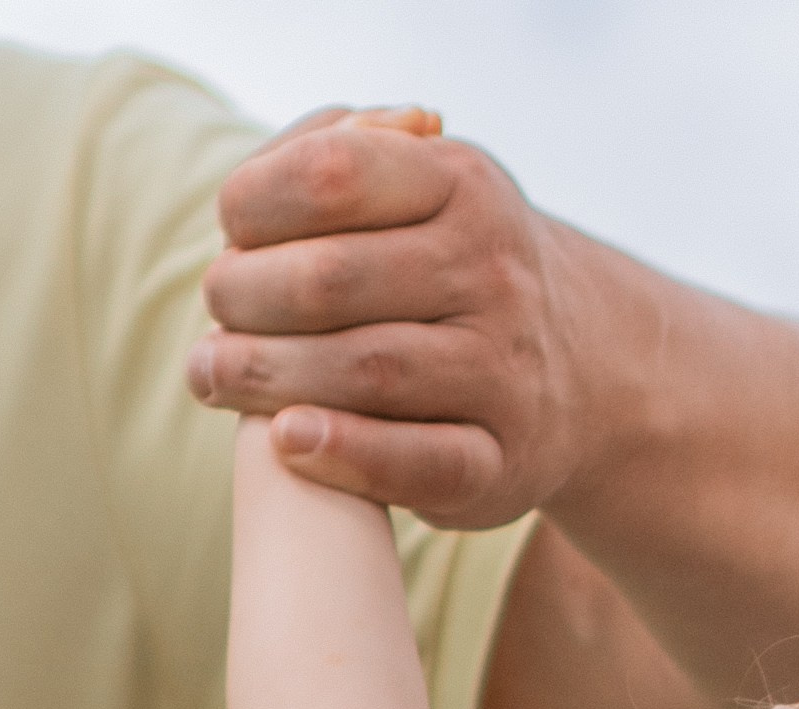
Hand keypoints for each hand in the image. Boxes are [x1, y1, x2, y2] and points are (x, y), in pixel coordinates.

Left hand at [191, 109, 595, 529]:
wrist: (587, 370)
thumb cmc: (459, 268)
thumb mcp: (426, 186)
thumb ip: (340, 156)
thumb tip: (265, 182)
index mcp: (462, 185)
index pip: (332, 174)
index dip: (254, 204)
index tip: (230, 234)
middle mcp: (492, 273)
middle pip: (333, 280)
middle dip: (246, 297)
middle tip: (215, 313)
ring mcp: (503, 372)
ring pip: (367, 370)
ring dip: (269, 377)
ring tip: (211, 376)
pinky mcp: (500, 463)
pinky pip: (419, 462)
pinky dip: (346, 452)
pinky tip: (286, 440)